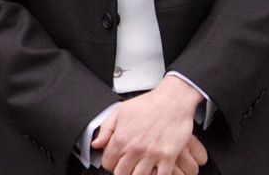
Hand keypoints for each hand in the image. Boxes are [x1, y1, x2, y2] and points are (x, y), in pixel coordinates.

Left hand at [92, 75, 206, 174]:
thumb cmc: (147, 104)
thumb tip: (96, 144)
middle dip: (123, 171)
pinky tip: (155, 171)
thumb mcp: (119, 111)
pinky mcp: (168, 156)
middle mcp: (134, 148)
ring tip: (140, 169)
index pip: (108, 163)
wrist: (172, 101)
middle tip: (128, 167)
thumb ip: (105, 129)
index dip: (110, 164)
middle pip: (122, 173)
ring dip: (138, 174)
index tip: (115, 162)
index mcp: (121, 138)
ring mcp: (151, 154)